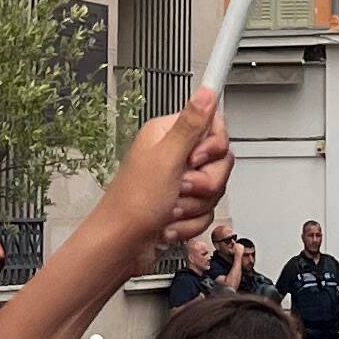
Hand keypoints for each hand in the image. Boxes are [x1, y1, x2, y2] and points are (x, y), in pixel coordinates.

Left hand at [96, 94, 232, 255]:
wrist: (120, 247)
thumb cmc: (132, 205)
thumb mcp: (166, 159)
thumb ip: (191, 125)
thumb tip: (206, 91)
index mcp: (167, 135)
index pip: (212, 125)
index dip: (212, 146)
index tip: (195, 158)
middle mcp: (174, 155)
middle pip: (218, 161)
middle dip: (204, 183)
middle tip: (181, 187)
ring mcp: (178, 182)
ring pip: (214, 189)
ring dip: (194, 206)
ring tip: (170, 208)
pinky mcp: (182, 205)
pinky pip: (206, 211)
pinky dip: (189, 223)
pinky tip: (169, 223)